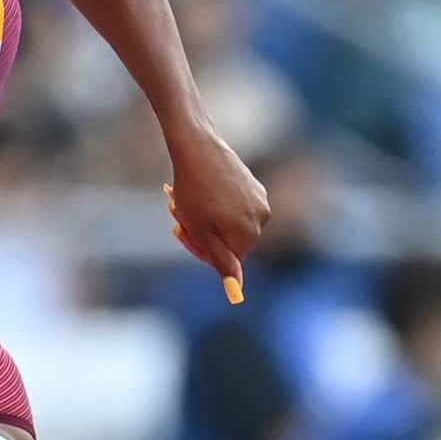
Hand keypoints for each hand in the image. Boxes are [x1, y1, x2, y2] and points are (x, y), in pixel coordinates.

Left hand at [164, 125, 268, 297]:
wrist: (196, 146)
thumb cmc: (194, 191)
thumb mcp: (202, 233)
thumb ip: (221, 263)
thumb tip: (236, 293)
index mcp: (249, 235)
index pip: (228, 260)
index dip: (201, 249)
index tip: (182, 231)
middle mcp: (262, 219)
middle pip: (230, 241)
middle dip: (203, 233)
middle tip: (178, 217)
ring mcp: (260, 200)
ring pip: (230, 222)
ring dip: (206, 218)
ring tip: (184, 200)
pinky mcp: (254, 185)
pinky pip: (234, 204)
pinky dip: (215, 202)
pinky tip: (199, 188)